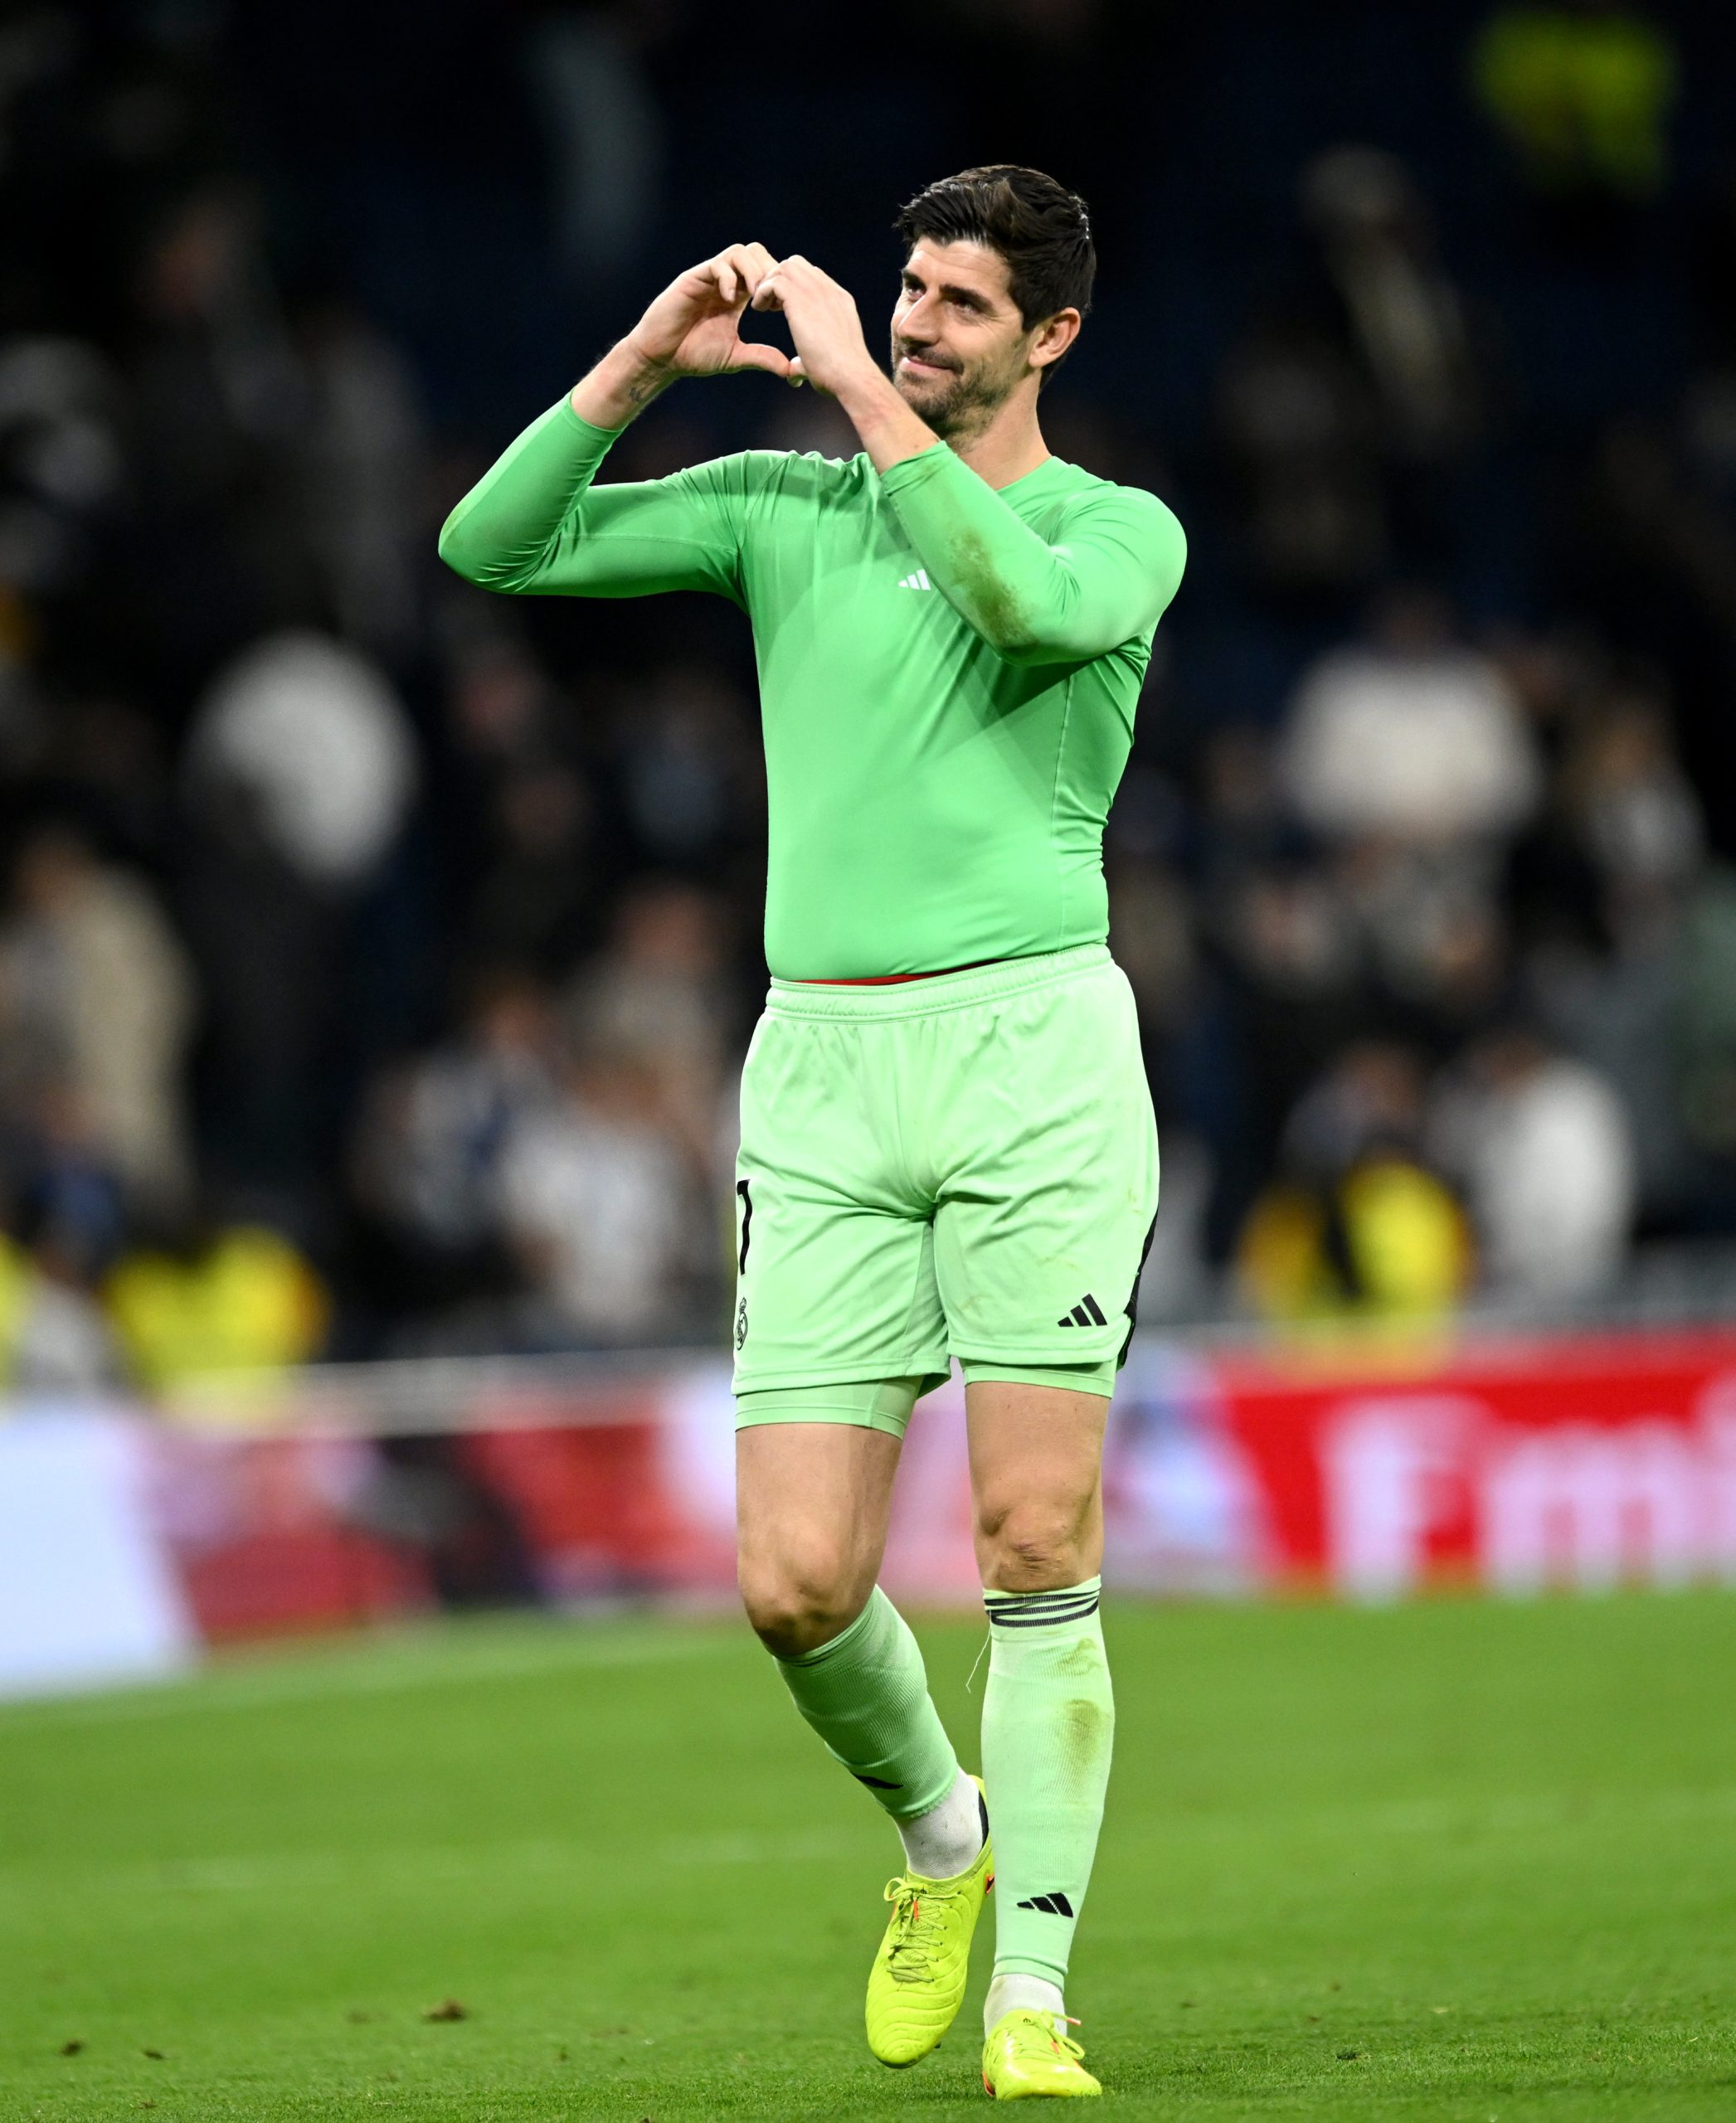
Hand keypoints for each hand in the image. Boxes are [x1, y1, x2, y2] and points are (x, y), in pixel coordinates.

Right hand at [624, 244, 792, 381]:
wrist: (661, 357)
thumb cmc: (693, 355)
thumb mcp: (736, 357)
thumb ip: (762, 357)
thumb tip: (791, 371)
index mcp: (739, 294)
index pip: (766, 271)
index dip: (778, 285)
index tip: (782, 310)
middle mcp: (726, 280)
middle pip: (757, 253)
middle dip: (769, 273)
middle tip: (769, 303)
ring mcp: (709, 277)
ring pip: (740, 252)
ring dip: (753, 273)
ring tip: (754, 301)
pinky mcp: (693, 279)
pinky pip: (717, 265)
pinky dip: (729, 279)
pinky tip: (731, 302)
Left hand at [750, 255, 880, 397]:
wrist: (850, 376)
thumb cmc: (839, 377)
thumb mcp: (824, 360)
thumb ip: (806, 360)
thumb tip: (793, 374)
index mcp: (839, 301)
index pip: (813, 277)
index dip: (793, 288)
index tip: (782, 308)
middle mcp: (829, 291)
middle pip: (798, 264)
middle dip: (779, 279)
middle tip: (770, 305)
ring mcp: (817, 292)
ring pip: (785, 267)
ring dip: (770, 283)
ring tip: (763, 306)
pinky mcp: (802, 299)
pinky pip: (774, 281)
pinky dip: (763, 292)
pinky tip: (759, 310)